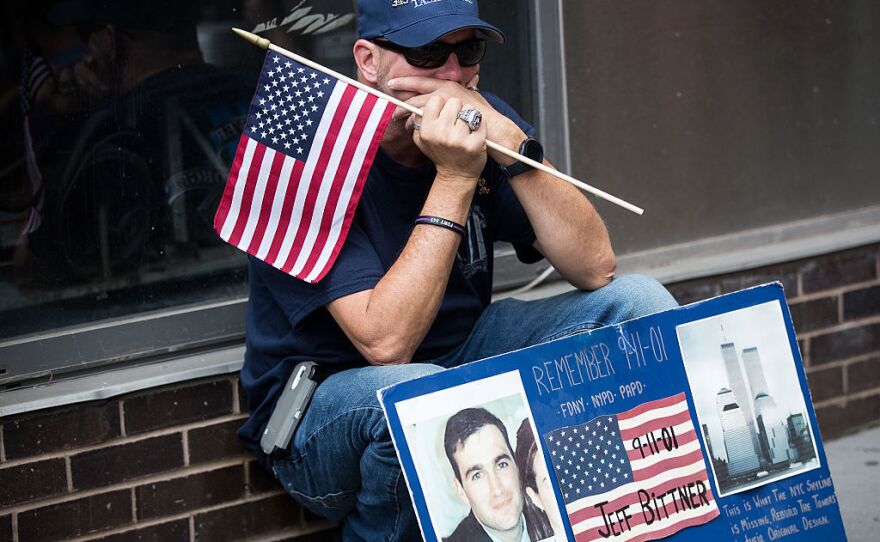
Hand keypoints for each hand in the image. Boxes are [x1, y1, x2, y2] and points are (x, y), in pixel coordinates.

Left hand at [389, 75, 524, 164]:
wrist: (495, 136)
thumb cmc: (482, 118)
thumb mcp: (471, 100)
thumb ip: (456, 96)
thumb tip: (448, 92)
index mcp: (450, 86)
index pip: (422, 82)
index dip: (405, 82)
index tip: (392, 84)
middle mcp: (445, 95)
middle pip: (416, 99)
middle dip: (402, 106)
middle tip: (394, 112)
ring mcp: (442, 112)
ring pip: (417, 112)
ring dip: (409, 118)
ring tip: (403, 123)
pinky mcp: (443, 127)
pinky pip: (422, 127)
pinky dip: (416, 128)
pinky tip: (414, 131)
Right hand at [412, 95, 486, 183]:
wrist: (456, 175)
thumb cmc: (440, 153)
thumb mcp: (422, 140)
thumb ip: (418, 121)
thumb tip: (416, 103)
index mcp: (427, 131)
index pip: (435, 100)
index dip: (441, 105)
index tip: (444, 114)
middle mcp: (442, 134)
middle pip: (454, 102)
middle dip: (456, 109)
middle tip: (456, 122)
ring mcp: (459, 139)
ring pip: (468, 109)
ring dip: (469, 116)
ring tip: (465, 128)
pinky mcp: (475, 144)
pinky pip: (480, 120)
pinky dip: (480, 124)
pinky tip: (474, 134)